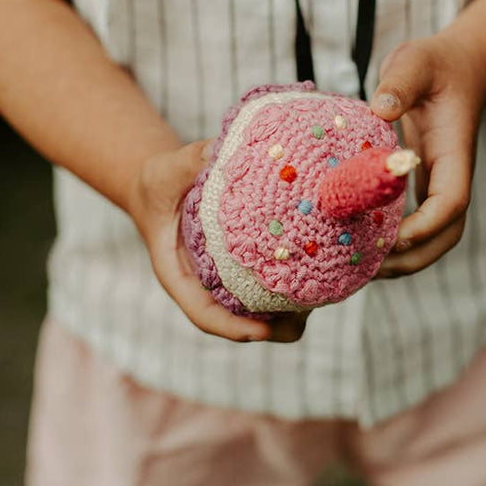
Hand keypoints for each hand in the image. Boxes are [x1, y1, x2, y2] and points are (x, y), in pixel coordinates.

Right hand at [128, 140, 308, 342]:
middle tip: (306, 315)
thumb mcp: (164, 172)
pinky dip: (297, 286)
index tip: (263, 332)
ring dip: (293, 313)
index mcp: (179, 274)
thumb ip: (187, 163)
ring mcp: (229, 281)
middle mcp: (206, 285)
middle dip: (275, 327)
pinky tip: (327, 271)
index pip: (203, 313)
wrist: (164, 186)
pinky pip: (274, 287)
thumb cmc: (158, 183)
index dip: (233, 328)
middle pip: (242, 323)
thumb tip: (216, 153)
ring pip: (264, 313)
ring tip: (324, 295)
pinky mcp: (248, 268)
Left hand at [368, 35, 485, 276]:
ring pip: (434, 238)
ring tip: (362, 271)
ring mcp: (438, 184)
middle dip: (414, 257)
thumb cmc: (436, 65)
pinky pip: (415, 224)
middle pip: (447, 234)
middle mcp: (451, 176)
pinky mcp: (423, 186)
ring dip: (404, 261)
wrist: (458, 68)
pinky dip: (393, 245)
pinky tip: (360, 248)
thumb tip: (380, 109)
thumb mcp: (417, 61)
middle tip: (371, 269)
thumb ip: (400, 83)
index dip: (428, 224)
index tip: (397, 235)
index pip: (453, 200)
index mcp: (455, 153)